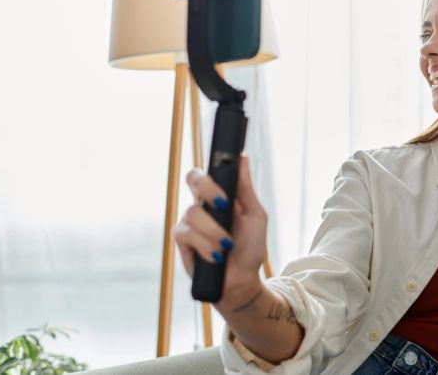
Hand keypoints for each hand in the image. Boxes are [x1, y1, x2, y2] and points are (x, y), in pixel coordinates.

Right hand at [173, 156, 266, 304]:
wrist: (242, 280)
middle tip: (225, 206)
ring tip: (227, 246)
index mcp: (220, 196)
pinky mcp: (183, 241)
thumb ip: (246, 188)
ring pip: (193, 211)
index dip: (212, 167)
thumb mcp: (255, 215)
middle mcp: (202, 205)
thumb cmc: (251, 247)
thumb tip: (243, 157)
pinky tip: (216, 256)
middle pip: (192, 178)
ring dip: (214, 231)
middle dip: (209, 190)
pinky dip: (206, 245)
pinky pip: (187, 233)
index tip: (226, 171)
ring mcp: (190, 222)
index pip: (208, 172)